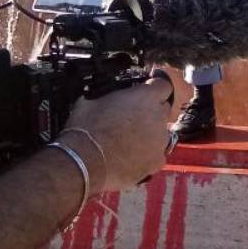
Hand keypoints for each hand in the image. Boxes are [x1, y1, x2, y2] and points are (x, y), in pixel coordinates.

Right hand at [63, 77, 175, 193]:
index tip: (143, 96)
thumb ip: (108, 96)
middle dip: (151, 114)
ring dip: (149, 136)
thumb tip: (103, 98)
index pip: (163, 86)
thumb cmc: (86, 129)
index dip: (153, 91)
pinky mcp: (157, 161)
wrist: (84, 162)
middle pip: (163, 110)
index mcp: (147, 96)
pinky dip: (147, 158)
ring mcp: (161, 140)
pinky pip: (157, 156)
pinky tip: (130, 160)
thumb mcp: (91, 101)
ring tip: (128, 144)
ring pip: (161, 134)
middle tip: (131, 121)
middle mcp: (160, 116)